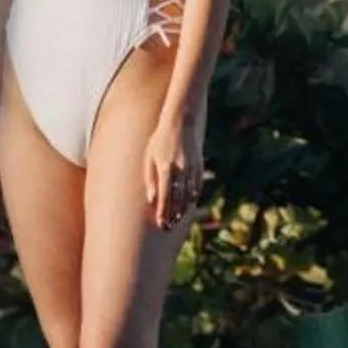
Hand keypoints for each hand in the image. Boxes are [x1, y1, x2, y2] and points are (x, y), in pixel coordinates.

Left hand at [144, 107, 205, 231]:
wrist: (180, 121)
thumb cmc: (160, 139)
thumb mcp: (149, 156)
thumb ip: (149, 178)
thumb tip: (151, 198)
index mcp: (165, 167)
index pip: (163, 196)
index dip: (162, 211)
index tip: (159, 222)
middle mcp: (179, 169)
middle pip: (177, 198)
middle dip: (172, 214)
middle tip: (168, 226)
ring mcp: (191, 168)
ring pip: (188, 194)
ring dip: (182, 209)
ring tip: (177, 219)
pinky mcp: (199, 165)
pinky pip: (197, 185)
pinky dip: (193, 196)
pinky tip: (189, 204)